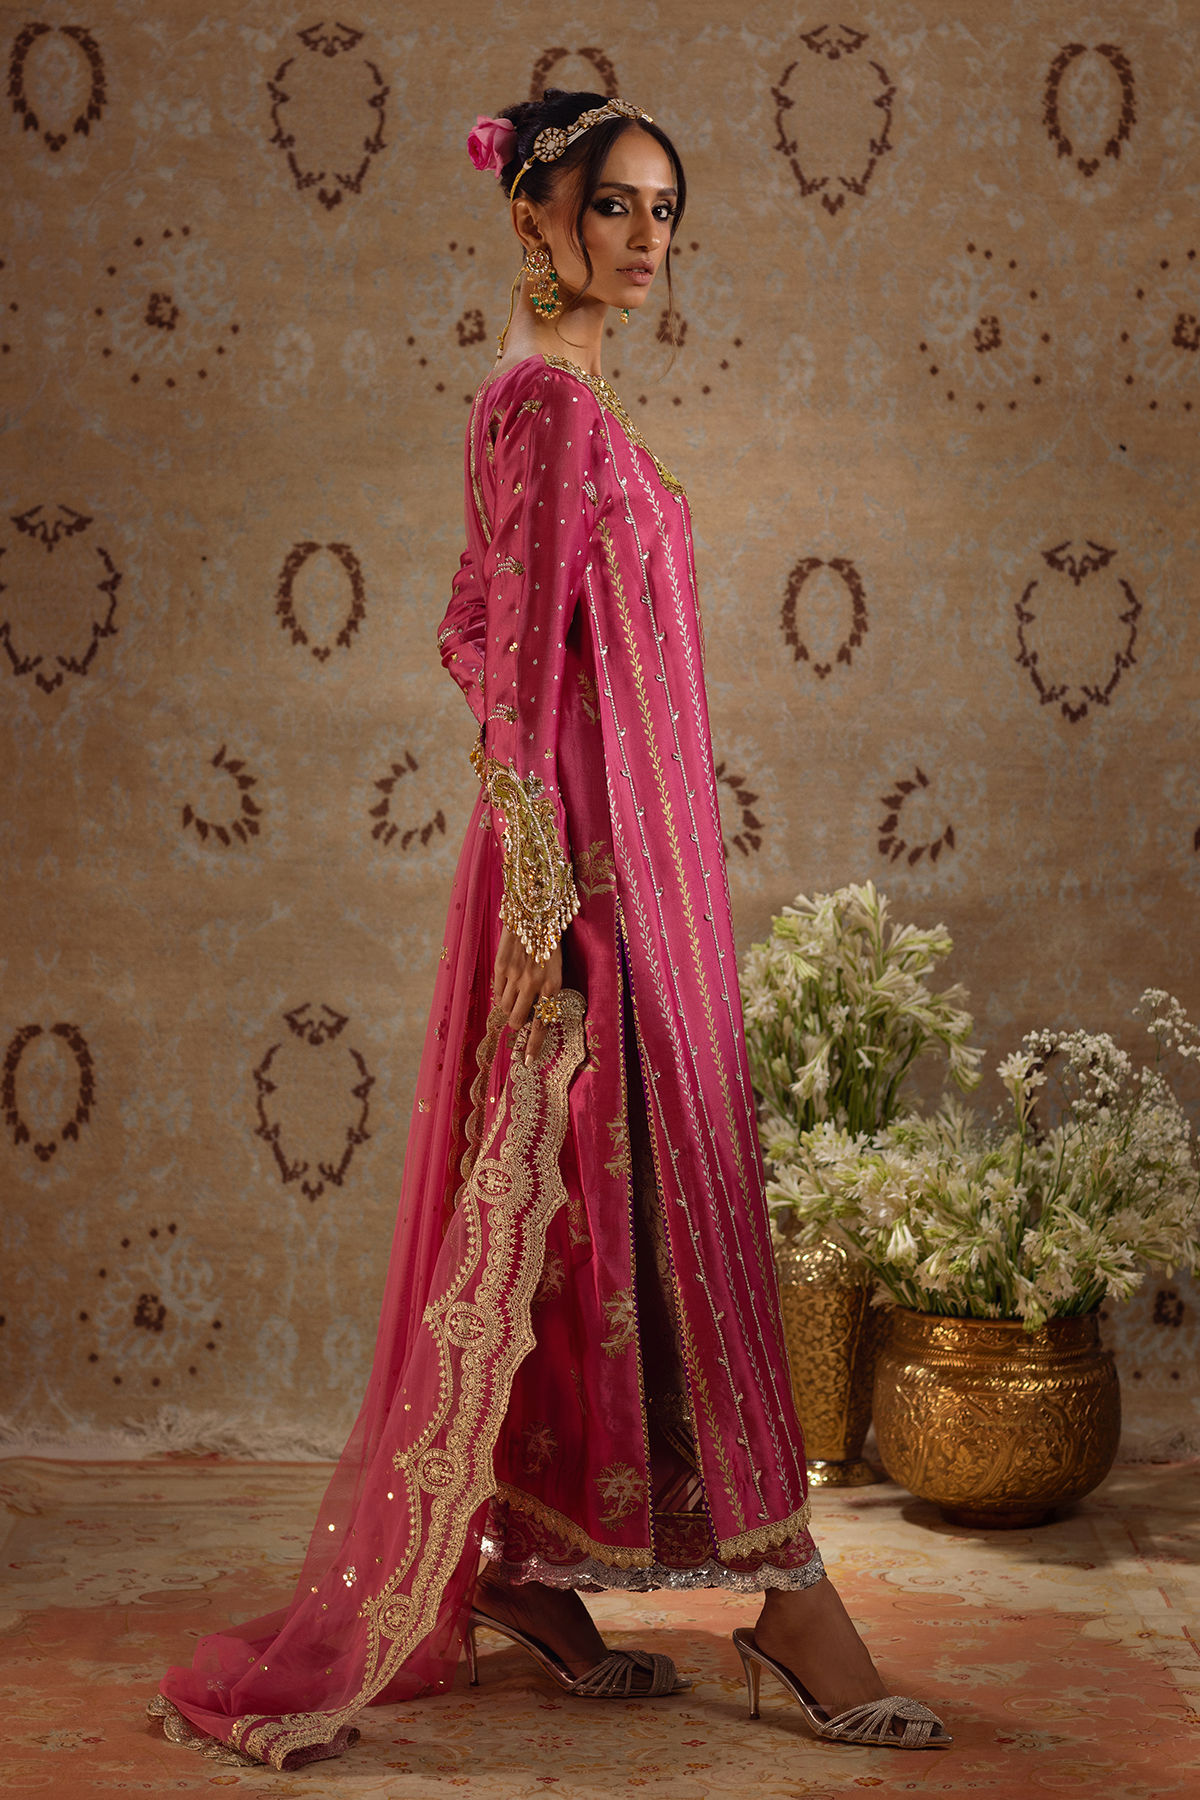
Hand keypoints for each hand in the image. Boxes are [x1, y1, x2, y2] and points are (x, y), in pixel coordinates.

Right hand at [491, 924, 562, 1067]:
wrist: (535, 912)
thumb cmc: (549, 941)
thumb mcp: (555, 968)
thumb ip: (545, 991)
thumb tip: (531, 1015)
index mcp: (553, 986)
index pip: (542, 1024)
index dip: (534, 1045)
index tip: (528, 1061)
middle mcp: (534, 984)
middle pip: (518, 1020)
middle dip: (517, 1022)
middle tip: (518, 1015)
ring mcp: (516, 976)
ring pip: (505, 1007)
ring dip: (509, 1006)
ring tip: (515, 991)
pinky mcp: (501, 966)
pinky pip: (497, 991)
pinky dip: (501, 992)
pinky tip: (508, 980)